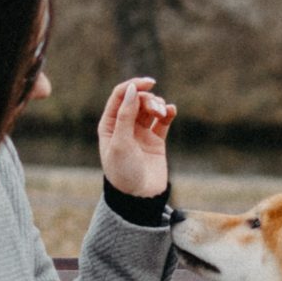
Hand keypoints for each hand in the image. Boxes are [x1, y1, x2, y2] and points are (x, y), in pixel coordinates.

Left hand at [98, 77, 173, 198]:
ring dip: (158, 105)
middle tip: (156, 109)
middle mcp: (124, 126)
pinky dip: (168, 113)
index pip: (120, 96)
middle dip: (148, 99)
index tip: (148, 83)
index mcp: (109, 124)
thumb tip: (132, 89)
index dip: (133, 86)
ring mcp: (141, 133)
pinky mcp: (156, 141)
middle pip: (137, 100)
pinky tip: (172, 111)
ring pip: (150, 108)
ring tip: (164, 113)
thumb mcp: (120, 142)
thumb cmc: (123, 171)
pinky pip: (163, 121)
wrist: (138, 197)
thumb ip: (125, 115)